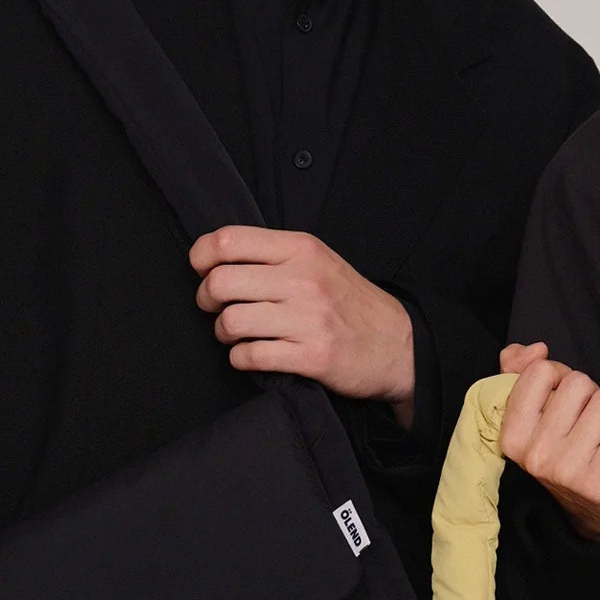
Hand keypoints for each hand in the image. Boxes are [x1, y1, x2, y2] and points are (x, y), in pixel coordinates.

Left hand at [190, 226, 416, 423]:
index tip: (204, 272)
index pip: (227, 241)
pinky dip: (241, 359)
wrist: (398, 345)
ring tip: (237, 334)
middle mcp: (303, 279)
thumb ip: (274, 255)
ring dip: (224, 333)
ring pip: (231, 322)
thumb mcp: (318, 261)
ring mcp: (308, 319)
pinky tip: (252, 355)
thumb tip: (215, 258)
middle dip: (206, 300)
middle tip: (216, 308)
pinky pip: (251, 356)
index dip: (201, 258)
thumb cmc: (349, 302)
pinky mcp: (311, 356)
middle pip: (220, 283)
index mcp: (301, 249)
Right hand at [495, 341, 599, 541]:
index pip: (541, 371)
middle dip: (591, 394)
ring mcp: (566, 471)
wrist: (591, 511)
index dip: (560, 377)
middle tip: (590, 418)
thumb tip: (535, 350)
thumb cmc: (563, 452)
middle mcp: (535, 456)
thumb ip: (519, 372)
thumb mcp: (532, 416)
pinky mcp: (599, 483)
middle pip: (578, 383)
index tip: (564, 399)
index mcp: (512, 436)